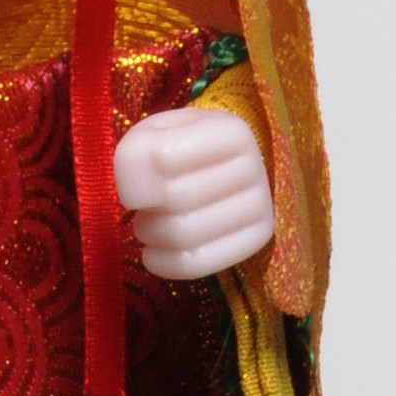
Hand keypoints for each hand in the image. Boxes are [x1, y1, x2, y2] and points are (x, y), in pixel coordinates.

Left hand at [113, 108, 273, 283]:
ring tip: (152, 223)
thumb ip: (136, 152)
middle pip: (176, 197)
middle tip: (146, 205)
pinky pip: (195, 264)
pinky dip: (161, 262)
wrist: (218, 173)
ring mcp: (261, 207)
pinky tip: (156, 250)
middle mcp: (254, 165)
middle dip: (146, 207)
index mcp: (230, 131)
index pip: (164, 155)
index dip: (134, 173)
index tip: (137, 177)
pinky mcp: (255, 242)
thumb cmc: (180, 150)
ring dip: (150, 233)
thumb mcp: (154, 135)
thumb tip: (138, 198)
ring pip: (185, 235)